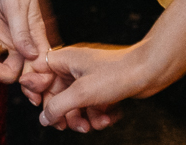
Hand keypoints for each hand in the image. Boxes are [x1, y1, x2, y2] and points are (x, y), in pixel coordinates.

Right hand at [33, 45, 149, 131]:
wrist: (150, 72)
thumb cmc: (116, 74)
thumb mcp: (81, 94)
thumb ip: (57, 107)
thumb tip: (43, 118)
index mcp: (65, 59)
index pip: (37, 73)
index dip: (35, 90)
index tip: (39, 105)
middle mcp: (75, 67)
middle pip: (56, 94)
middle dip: (64, 113)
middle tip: (70, 126)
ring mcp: (89, 77)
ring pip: (75, 104)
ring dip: (83, 119)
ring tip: (94, 125)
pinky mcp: (103, 87)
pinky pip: (92, 106)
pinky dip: (98, 115)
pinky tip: (109, 118)